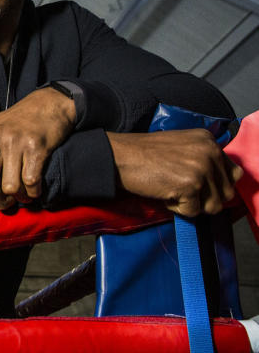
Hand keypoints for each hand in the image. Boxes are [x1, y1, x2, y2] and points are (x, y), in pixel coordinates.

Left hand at [0, 87, 76, 209]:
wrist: (46, 105)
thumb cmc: (14, 122)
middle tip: (5, 201)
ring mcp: (14, 142)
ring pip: (10, 188)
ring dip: (18, 198)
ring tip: (22, 195)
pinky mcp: (35, 147)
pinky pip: (31, 182)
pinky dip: (33, 192)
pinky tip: (34, 190)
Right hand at [108, 129, 242, 216]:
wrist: (118, 156)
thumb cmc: (143, 153)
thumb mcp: (181, 146)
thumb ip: (203, 158)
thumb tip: (222, 184)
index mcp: (209, 140)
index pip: (233, 173)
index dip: (216, 185)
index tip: (199, 186)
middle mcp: (210, 152)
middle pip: (226, 193)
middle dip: (204, 197)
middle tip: (179, 187)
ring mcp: (201, 168)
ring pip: (213, 206)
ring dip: (191, 204)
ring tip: (171, 189)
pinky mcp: (191, 185)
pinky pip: (193, 212)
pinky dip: (176, 208)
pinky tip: (163, 193)